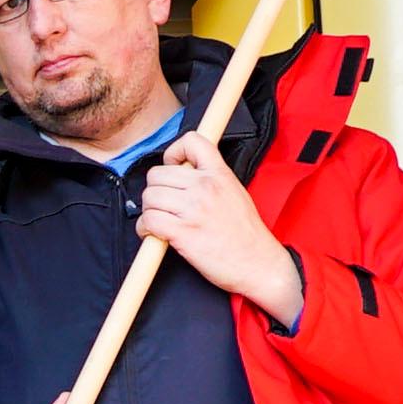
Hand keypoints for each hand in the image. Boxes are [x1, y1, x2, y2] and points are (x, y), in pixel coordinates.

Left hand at [133, 133, 304, 329]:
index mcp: (219, 174)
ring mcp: (193, 209)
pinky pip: (148, 221)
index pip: (192, 141)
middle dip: (155, 190)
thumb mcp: (235, 192)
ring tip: (160, 221)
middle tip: (164, 204)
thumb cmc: (246, 233)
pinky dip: (144, 229)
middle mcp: (205, 187)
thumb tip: (184, 175)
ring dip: (148, 211)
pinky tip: (155, 234)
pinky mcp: (183, 233)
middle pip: (157, 174)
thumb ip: (212, 179)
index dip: (173, 153)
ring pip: (149, 197)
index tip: (172, 167)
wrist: (258, 262)